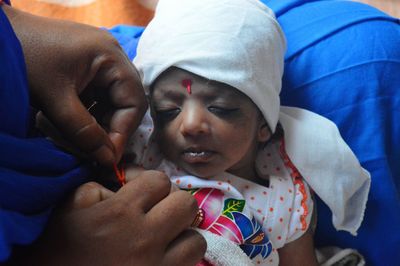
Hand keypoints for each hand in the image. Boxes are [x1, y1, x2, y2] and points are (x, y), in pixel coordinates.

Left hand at [3, 5, 146, 165]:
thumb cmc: (24, 57)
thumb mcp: (54, 99)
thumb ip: (83, 131)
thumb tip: (108, 160)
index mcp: (111, 56)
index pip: (133, 102)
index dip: (123, 132)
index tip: (107, 158)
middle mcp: (112, 56)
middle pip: (125, 102)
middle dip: (111, 128)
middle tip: (95, 151)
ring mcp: (100, 60)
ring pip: (111, 101)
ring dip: (99, 122)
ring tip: (80, 139)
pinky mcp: (87, 66)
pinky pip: (98, 95)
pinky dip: (89, 112)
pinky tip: (73, 123)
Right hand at [24, 171, 205, 264]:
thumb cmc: (58, 248)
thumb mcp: (71, 206)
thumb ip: (103, 186)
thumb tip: (131, 183)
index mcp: (121, 213)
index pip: (161, 180)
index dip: (152, 183)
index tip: (141, 191)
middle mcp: (145, 238)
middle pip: (186, 205)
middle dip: (174, 203)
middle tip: (158, 211)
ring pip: (196, 240)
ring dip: (183, 235)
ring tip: (165, 238)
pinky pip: (189, 265)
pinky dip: (181, 258)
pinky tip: (164, 256)